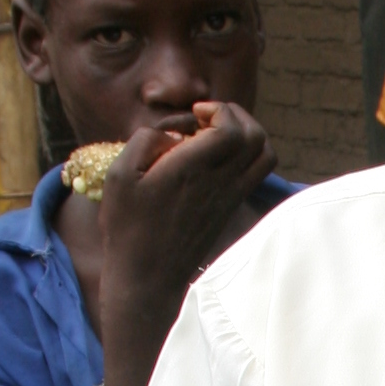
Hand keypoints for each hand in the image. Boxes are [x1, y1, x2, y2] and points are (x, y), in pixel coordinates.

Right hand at [97, 97, 272, 316]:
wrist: (148, 275)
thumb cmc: (128, 225)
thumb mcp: (121, 174)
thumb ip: (146, 141)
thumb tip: (175, 135)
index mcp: (192, 171)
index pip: (231, 130)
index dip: (219, 110)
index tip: (195, 114)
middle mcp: (219, 183)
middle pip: (255, 137)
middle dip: (235, 115)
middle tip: (208, 119)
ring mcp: (229, 197)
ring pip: (264, 155)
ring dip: (248, 134)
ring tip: (219, 133)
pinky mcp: (230, 208)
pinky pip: (256, 174)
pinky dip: (248, 155)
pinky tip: (218, 157)